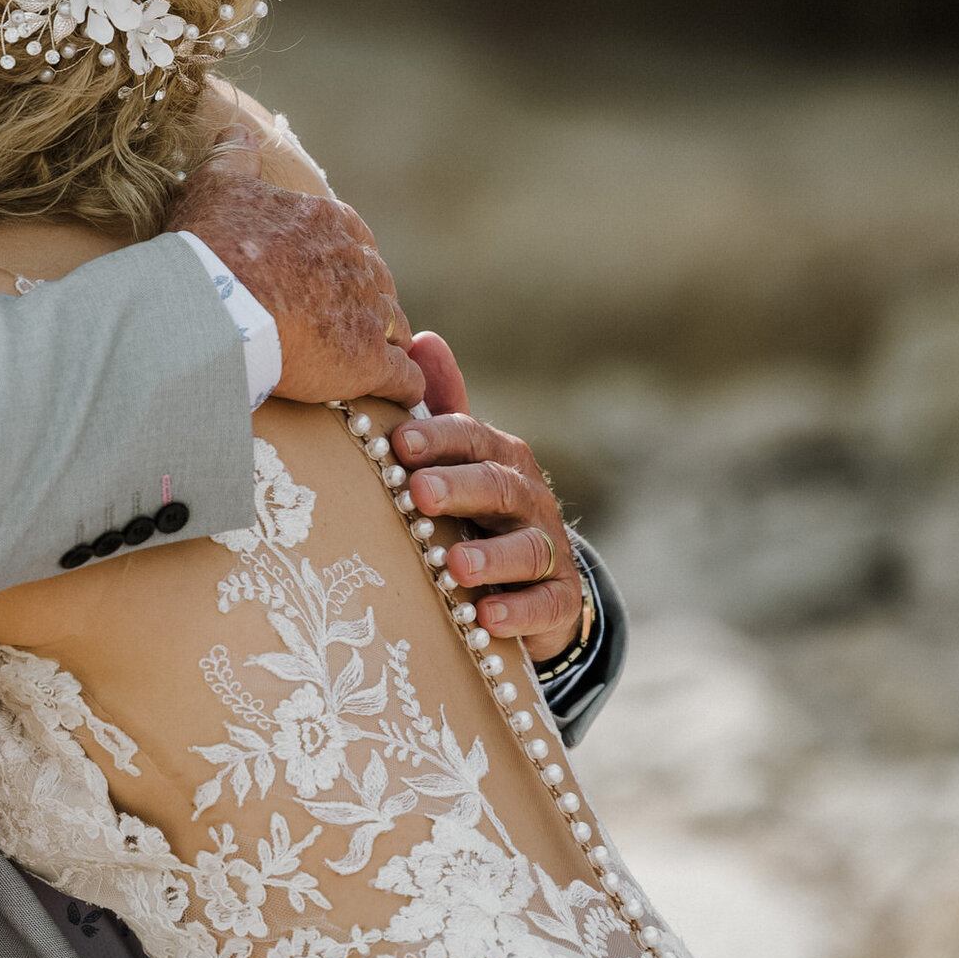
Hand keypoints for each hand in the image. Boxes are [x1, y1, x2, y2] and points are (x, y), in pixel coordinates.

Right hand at [166, 128, 422, 406]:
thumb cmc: (209, 244)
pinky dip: (404, 389)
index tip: (317, 286)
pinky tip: (395, 398)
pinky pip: (406, 379)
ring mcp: (370, 314)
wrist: (210, 303)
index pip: (353, 244)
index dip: (336, 268)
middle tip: (334, 330)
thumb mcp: (215, 184)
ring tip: (360, 366)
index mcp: (332, 221)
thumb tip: (240, 129)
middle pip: (377, 287)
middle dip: (361, 307)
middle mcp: (361, 262)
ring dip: (381, 345)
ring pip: (394, 329)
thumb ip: (233, 154)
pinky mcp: (369, 363)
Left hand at [391, 331, 584, 662]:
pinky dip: (518, 612)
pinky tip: (488, 618)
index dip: (439, 438)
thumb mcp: (459, 460)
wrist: (533, 580)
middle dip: (460, 489)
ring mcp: (548, 549)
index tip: (399, 443)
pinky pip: (546, 605)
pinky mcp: (559, 600)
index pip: (471, 438)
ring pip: (527, 547)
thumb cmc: (476, 510)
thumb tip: (422, 338)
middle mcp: (528, 498)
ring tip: (455, 565)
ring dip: (490, 556)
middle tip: (420, 494)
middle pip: (499, 487)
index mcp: (498, 458)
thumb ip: (443, 406)